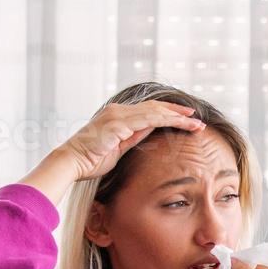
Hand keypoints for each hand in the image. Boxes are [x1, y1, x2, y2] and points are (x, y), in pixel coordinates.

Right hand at [60, 100, 206, 180]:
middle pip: (154, 106)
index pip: (148, 110)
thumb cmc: (91, 160)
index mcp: (117, 116)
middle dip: (177, 111)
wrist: (71, 162)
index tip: (184, 117)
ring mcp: (118, 116)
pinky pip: (148, 119)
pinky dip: (167, 119)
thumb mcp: (118, 148)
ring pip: (155, 111)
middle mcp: (118, 111)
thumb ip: (133, 138)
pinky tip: (181, 122)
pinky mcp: (119, 124)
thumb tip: (148, 131)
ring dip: (177, 116)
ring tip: (195, 121)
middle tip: (196, 116)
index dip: (167, 112)